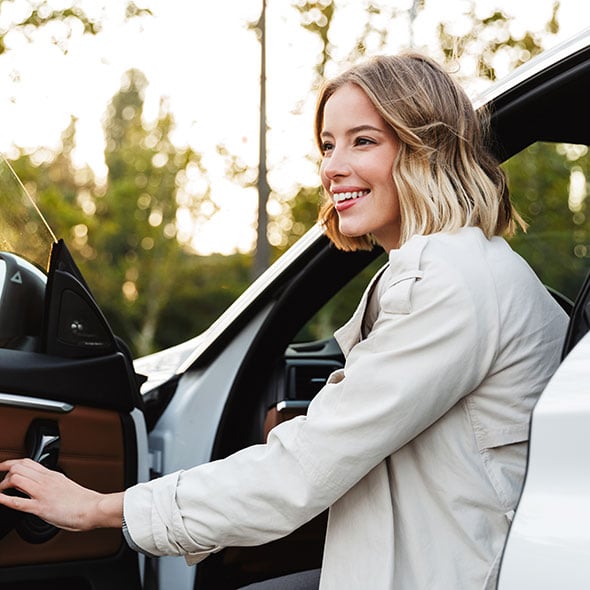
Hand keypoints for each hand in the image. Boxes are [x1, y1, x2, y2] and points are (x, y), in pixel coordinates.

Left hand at [0, 458, 123, 531]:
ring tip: (0, 491)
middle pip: (19, 466)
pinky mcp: (41, 507)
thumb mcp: (66, 485)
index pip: (28, 461)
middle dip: (5, 472)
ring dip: (3, 485)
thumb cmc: (83, 501)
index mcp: (53, 475)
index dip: (11, 463)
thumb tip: (44, 489)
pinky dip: (4, 500)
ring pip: (16, 478)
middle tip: (0, 480)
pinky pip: (17, 502)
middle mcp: (46, 480)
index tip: (4, 466)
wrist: (93, 508)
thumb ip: (53, 484)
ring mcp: (43, 493)